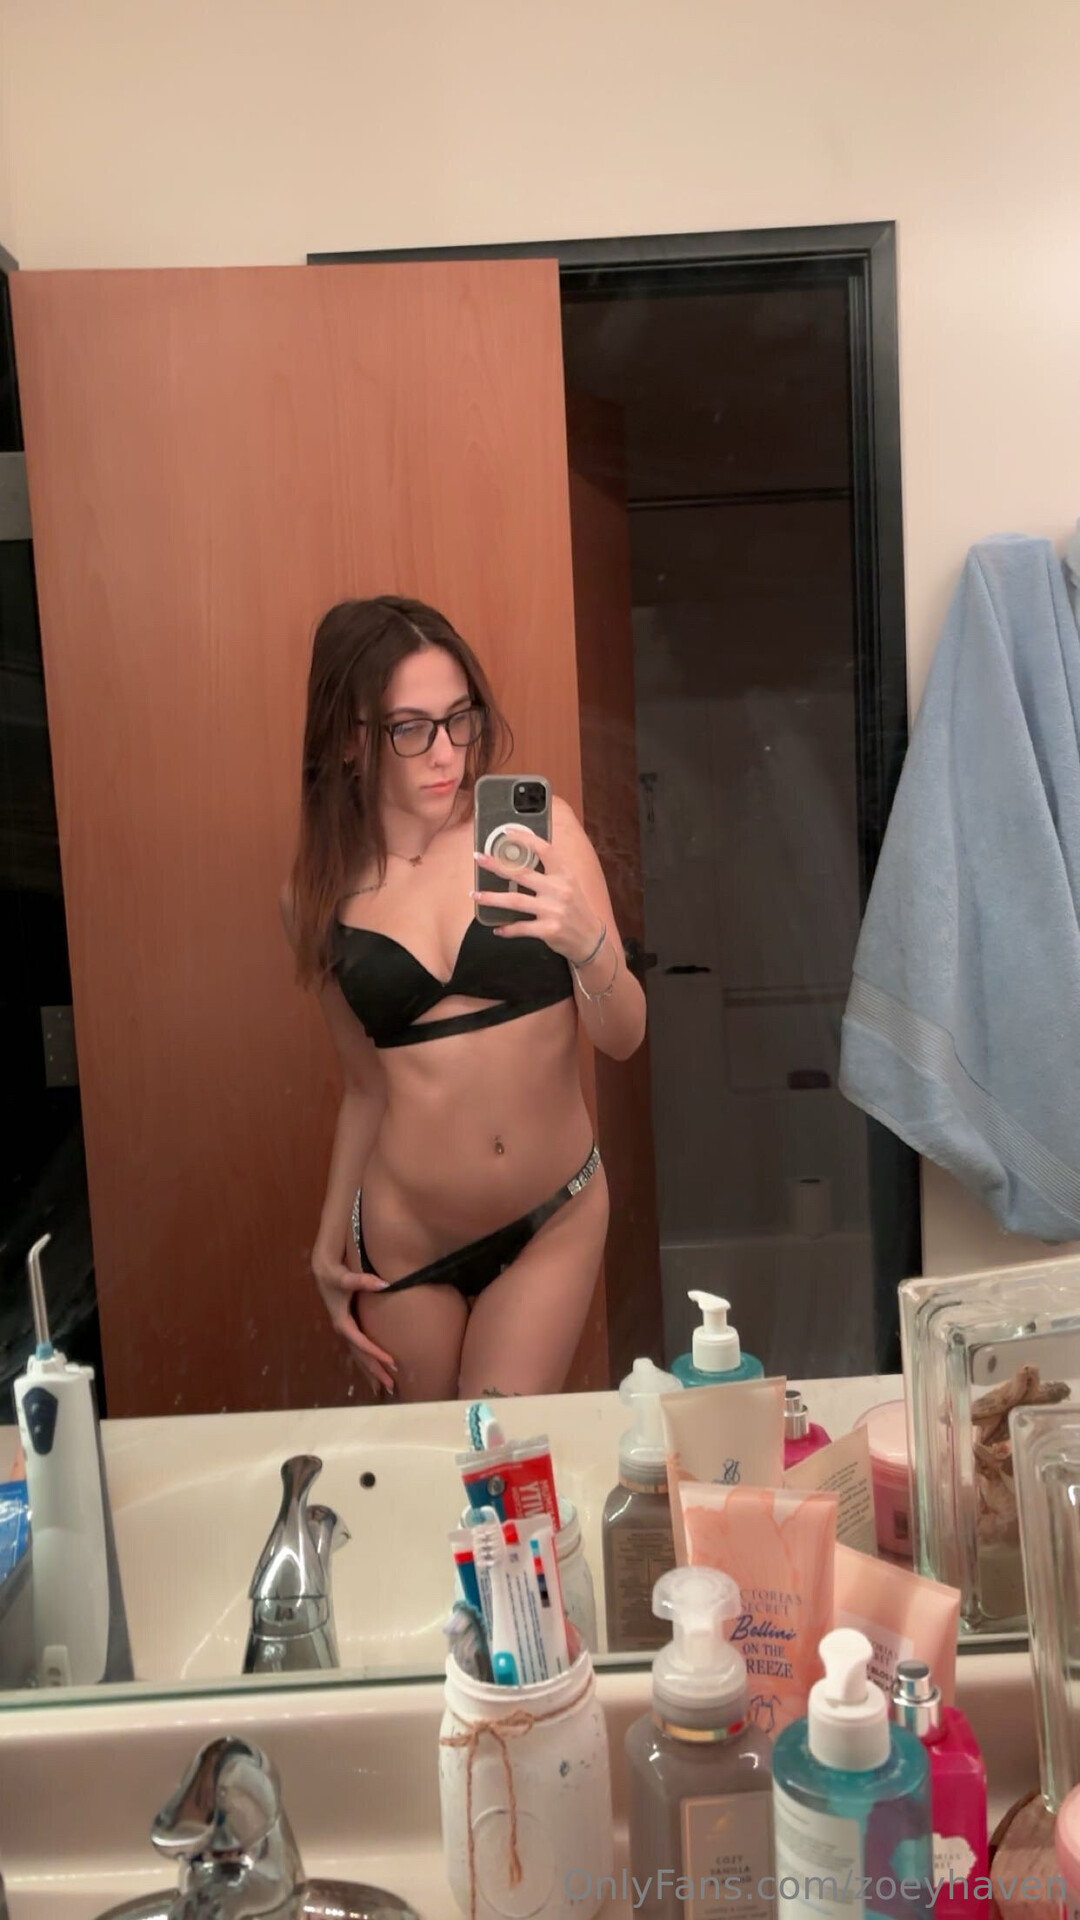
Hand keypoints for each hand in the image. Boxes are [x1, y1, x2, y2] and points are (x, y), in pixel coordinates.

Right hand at [312, 1242, 397, 1396]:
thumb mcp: (346, 1277)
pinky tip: (375, 1371)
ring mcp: (345, 1331)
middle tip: (391, 1387)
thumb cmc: (334, 1274)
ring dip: (371, 1372)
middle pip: (360, 1356)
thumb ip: (363, 1280)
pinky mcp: (349, 1328)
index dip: (376, 1353)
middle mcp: (343, 1330)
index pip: (361, 1343)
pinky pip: (359, 1350)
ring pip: (358, 1357)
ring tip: (384, 1388)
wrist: (323, 1270)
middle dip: (375, 1371)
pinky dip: (367, 1363)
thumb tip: (385, 1283)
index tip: (392, 1362)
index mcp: (342, 1322)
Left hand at [473, 828, 602, 963]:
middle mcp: (560, 890)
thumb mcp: (569, 884)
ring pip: (515, 901)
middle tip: (479, 858)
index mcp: (565, 874)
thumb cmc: (576, 908)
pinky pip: (520, 928)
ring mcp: (554, 910)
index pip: (545, 849)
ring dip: (492, 898)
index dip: (525, 839)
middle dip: (497, 865)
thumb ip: (550, 872)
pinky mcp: (548, 930)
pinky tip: (497, 928)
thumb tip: (520, 858)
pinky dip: (507, 928)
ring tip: (475, 895)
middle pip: (522, 874)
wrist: (591, 939)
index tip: (506, 832)